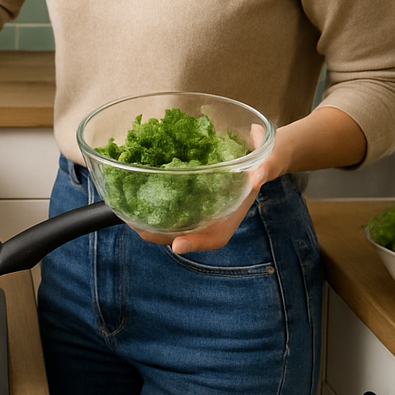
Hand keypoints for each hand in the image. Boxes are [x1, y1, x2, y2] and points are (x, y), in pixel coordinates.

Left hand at [155, 105, 367, 253]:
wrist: (263, 151)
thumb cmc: (266, 160)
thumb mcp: (269, 162)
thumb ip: (264, 168)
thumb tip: (257, 174)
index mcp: (230, 215)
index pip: (213, 238)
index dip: (195, 242)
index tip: (176, 243)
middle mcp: (212, 214)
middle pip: (184, 233)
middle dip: (160, 233)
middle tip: (134, 224)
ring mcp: (199, 206)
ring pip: (173, 221)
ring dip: (151, 219)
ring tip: (125, 211)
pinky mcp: (189, 192)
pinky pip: (170, 201)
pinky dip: (153, 198)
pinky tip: (134, 188)